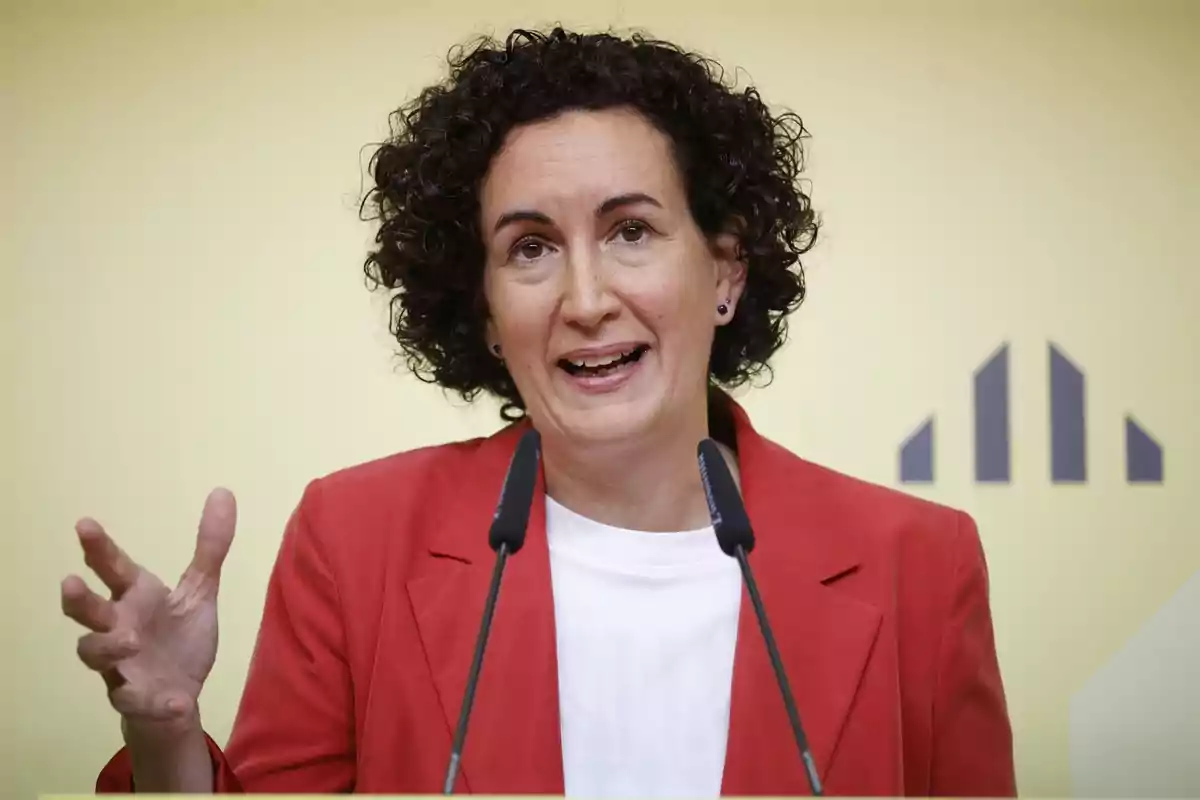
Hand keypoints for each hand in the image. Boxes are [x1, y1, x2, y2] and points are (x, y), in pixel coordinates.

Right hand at [61, 488, 236, 742]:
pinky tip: (178, 701)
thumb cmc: (179, 637)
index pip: (113, 568)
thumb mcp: (200, 591)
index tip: (85, 524)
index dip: (98, 548)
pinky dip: (154, 702)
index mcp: (135, 598)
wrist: (179, 696)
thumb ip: (209, 547)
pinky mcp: (134, 700)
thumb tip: (224, 491)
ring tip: (132, 640)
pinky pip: (134, 702)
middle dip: (78, 599)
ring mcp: (120, 665)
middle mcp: (118, 627)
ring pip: (94, 655)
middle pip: (88, 612)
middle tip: (70, 583)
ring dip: (109, 646)